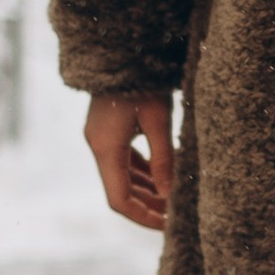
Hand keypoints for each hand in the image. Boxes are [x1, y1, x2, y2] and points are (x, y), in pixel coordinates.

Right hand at [85, 90, 180, 230]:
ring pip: (123, 176)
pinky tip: (166, 175)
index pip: (119, 199)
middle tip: (176, 216)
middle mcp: (98, 146)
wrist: (121, 49)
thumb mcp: (158, 120)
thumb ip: (164, 159)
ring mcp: (101, 138)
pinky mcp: (108, 130)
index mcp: (106, 148)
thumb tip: (169, 195)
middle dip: (148, 206)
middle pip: (120, 190)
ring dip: (147, 189)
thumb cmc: (142, 81)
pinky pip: (124, 160)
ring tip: (174, 199)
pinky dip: (144, 171)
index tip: (166, 225)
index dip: (141, 217)